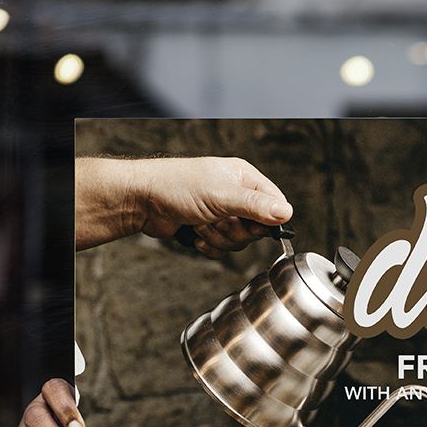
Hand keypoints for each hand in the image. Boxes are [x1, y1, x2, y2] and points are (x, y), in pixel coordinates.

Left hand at [76, 157, 292, 257]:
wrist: (140, 200)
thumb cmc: (175, 186)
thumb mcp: (222, 195)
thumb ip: (256, 206)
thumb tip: (286, 214)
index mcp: (243, 178)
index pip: (274, 203)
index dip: (267, 219)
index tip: (252, 223)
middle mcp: (235, 194)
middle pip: (257, 227)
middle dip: (235, 230)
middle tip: (217, 219)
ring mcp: (221, 213)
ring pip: (239, 240)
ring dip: (219, 237)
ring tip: (200, 223)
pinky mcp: (208, 229)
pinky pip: (223, 248)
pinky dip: (209, 246)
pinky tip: (195, 233)